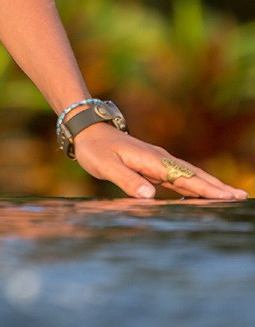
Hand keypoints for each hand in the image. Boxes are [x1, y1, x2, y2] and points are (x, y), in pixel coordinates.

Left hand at [72, 123, 247, 200]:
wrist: (87, 129)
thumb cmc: (95, 149)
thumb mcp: (106, 166)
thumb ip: (127, 180)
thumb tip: (150, 196)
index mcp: (151, 160)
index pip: (184, 177)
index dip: (206, 188)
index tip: (227, 196)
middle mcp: (159, 159)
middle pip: (193, 175)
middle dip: (217, 187)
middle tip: (241, 196)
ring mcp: (157, 162)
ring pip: (188, 175)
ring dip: (209, 186)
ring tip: (230, 196)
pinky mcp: (153, 166)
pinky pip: (178, 177)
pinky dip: (194, 185)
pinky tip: (202, 194)